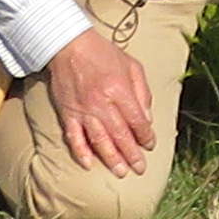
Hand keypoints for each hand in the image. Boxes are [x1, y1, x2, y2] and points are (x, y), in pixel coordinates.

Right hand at [42, 27, 159, 176]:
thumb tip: (147, 119)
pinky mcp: (67, 113)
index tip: (150, 145)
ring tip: (121, 172)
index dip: (145, 136)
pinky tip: (89, 165)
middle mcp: (102, 103)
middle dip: (132, 154)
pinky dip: (80, 153)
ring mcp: (83, 110)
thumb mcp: (132, 66)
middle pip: (120, 135)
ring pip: (99, 140)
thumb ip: (142, 92)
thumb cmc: (104, 54)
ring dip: (111, 158)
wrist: (69, 46)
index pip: (137, 120)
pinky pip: (74, 137)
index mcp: (120, 90)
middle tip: (140, 169)